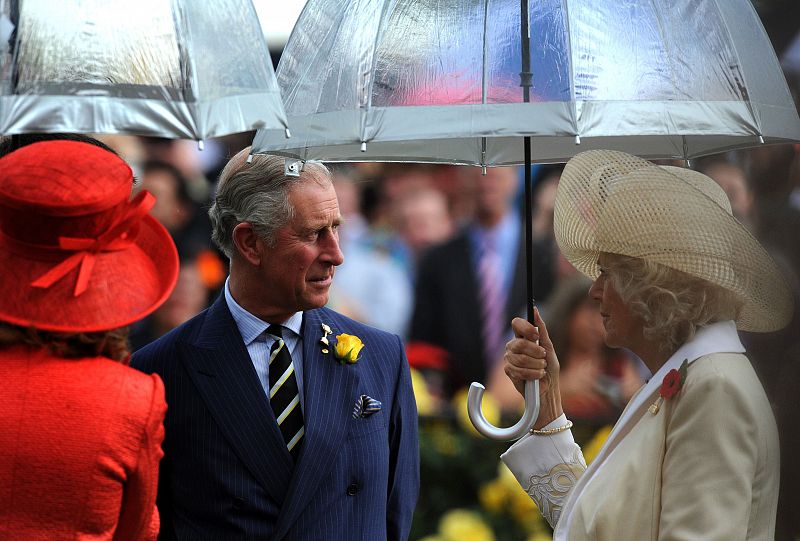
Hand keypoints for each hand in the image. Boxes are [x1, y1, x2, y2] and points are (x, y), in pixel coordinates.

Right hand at [503, 307, 562, 427]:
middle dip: (535, 352)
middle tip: (543, 358)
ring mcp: (509, 358)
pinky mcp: (509, 371)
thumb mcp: (549, 348)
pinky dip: (532, 374)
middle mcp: (513, 346)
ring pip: (519, 357)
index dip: (525, 328)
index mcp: (522, 338)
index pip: (516, 323)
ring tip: (542, 370)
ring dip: (535, 365)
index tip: (535, 335)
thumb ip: (541, 330)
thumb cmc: (550, 370)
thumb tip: (535, 309)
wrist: (547, 391)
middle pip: (518, 342)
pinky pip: (517, 369)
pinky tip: (537, 376)